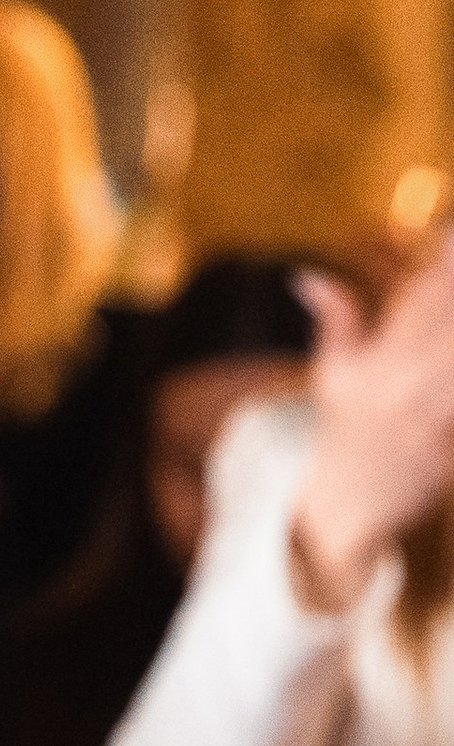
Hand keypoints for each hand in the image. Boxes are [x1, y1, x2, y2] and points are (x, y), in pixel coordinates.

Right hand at [291, 240, 453, 606]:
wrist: (342, 515)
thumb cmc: (342, 437)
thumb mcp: (331, 376)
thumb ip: (335, 320)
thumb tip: (306, 276)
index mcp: (371, 364)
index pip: (420, 299)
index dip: (443, 265)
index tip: (453, 230)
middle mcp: (397, 388)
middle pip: (446, 326)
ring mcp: (426, 421)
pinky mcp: (445, 452)